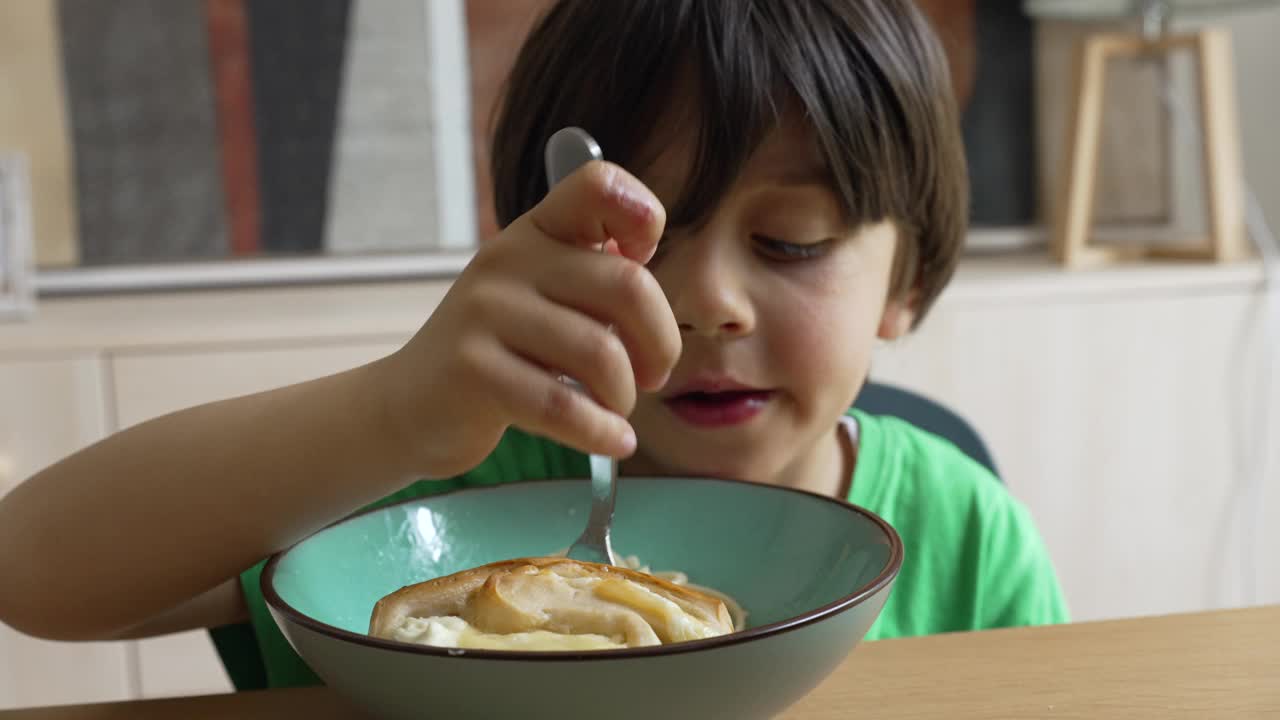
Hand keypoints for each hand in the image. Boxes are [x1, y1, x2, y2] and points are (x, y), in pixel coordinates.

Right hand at [379, 161, 680, 478]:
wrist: (410, 404)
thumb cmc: (499, 352)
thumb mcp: (540, 296)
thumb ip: (593, 277)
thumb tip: (645, 268)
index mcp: (534, 233)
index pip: (597, 185)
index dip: (643, 213)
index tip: (646, 264)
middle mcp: (507, 260)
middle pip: (627, 286)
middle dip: (660, 342)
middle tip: (652, 375)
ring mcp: (485, 314)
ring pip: (601, 353)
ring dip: (624, 395)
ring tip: (615, 410)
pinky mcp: (472, 372)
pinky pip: (562, 406)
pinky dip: (601, 431)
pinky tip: (612, 440)